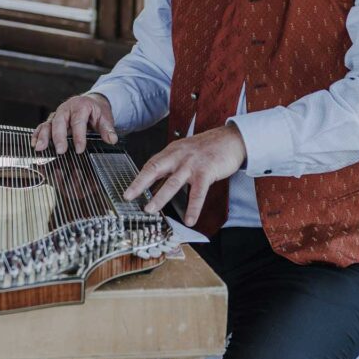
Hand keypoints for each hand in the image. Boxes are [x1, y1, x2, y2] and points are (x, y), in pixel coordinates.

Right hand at [31, 93, 117, 154]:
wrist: (90, 102)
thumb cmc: (96, 111)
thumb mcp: (105, 117)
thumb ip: (108, 129)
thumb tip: (112, 139)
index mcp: (80, 106)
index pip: (78, 122)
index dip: (78, 136)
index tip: (79, 149)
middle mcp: (66, 109)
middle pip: (60, 122)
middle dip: (59, 137)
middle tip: (60, 150)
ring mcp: (58, 114)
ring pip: (48, 124)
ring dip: (43, 136)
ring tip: (40, 148)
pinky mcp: (52, 120)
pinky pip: (43, 126)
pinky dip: (37, 135)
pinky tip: (34, 144)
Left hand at [123, 125, 246, 225]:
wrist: (231, 139)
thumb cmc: (208, 147)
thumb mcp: (185, 151)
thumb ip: (171, 163)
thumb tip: (156, 179)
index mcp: (172, 151)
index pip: (151, 164)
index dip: (138, 178)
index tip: (127, 191)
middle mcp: (179, 156)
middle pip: (155, 168)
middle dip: (140, 183)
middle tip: (129, 196)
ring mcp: (192, 164)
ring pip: (173, 182)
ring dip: (160, 197)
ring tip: (150, 209)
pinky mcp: (206, 172)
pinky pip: (198, 193)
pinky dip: (193, 208)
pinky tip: (189, 219)